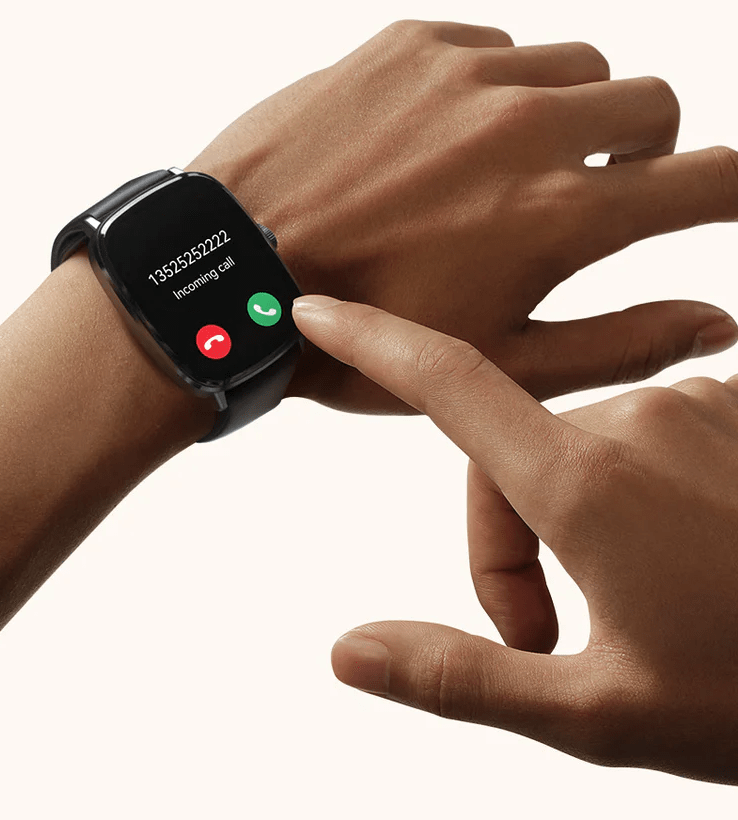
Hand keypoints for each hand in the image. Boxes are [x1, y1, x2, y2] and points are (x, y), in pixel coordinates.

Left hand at [188, 20, 737, 412]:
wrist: (231, 275)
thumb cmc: (352, 339)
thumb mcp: (490, 366)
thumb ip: (618, 343)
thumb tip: (717, 317)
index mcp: (559, 216)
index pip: (713, 178)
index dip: (727, 193)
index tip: (712, 201)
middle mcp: (525, 127)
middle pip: (652, 103)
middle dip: (642, 149)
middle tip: (591, 188)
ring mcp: (464, 73)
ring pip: (574, 65)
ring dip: (565, 112)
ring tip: (503, 167)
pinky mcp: (407, 43)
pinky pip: (492, 45)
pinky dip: (489, 87)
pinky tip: (436, 139)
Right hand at [293, 294, 737, 784]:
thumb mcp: (598, 711)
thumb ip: (460, 675)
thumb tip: (348, 653)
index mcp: (588, 483)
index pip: (449, 384)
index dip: (374, 342)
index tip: (319, 308)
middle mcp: (641, 421)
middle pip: (511, 456)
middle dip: (505, 543)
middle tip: (541, 639)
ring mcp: (705, 406)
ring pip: (580, 448)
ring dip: (572, 520)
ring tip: (627, 607)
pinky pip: (647, 434)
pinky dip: (633, 490)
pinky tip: (681, 559)